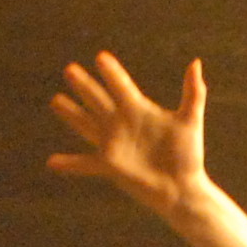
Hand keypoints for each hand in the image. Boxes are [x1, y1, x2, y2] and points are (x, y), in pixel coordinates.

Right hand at [44, 53, 208, 215]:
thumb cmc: (189, 155)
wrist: (183, 188)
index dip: (111, 72)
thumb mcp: (190, 120)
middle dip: (84, 85)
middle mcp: (122, 123)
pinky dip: (69, 164)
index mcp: (139, 109)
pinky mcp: (110, 166)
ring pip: (86, 124)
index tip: (100, 57)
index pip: (121, 85)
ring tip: (55, 100)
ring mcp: (114, 144)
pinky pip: (85, 164)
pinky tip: (52, 162)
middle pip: (98, 99)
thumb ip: (193, 93)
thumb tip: (195, 63)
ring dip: (71, 113)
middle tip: (69, 69)